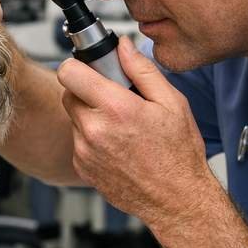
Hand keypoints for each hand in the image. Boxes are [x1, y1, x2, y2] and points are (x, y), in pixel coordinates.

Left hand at [56, 36, 212, 227]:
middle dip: (87, 90)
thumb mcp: (171, 102)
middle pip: (68, 93)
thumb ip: (141, 69)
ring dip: (90, 116)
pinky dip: (91, 139)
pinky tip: (117, 145)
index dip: (79, 66)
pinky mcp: (82, 167)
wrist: (176, 200)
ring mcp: (84, 151)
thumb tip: (122, 47)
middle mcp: (94, 130)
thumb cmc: (179, 154)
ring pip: (74, 117)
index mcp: (115, 108)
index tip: (92, 70)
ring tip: (120, 126)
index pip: (69, 72)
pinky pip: (78, 141)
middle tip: (114, 98)